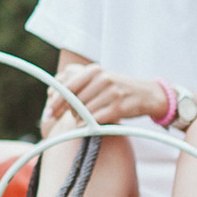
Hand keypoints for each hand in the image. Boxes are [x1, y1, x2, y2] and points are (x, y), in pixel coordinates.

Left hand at [46, 62, 168, 130]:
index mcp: (93, 70)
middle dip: (69, 112)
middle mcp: (102, 79)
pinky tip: (89, 126)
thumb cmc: (116, 89)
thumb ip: (77, 85)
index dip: (56, 102)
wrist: (147, 94)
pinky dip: (89, 125)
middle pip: (74, 101)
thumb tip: (50, 95)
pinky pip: (96, 119)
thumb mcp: (98, 80)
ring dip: (80, 120)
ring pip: (85, 111)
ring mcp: (111, 92)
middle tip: (70, 118)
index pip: (67, 87)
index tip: (49, 113)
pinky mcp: (119, 106)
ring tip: (83, 121)